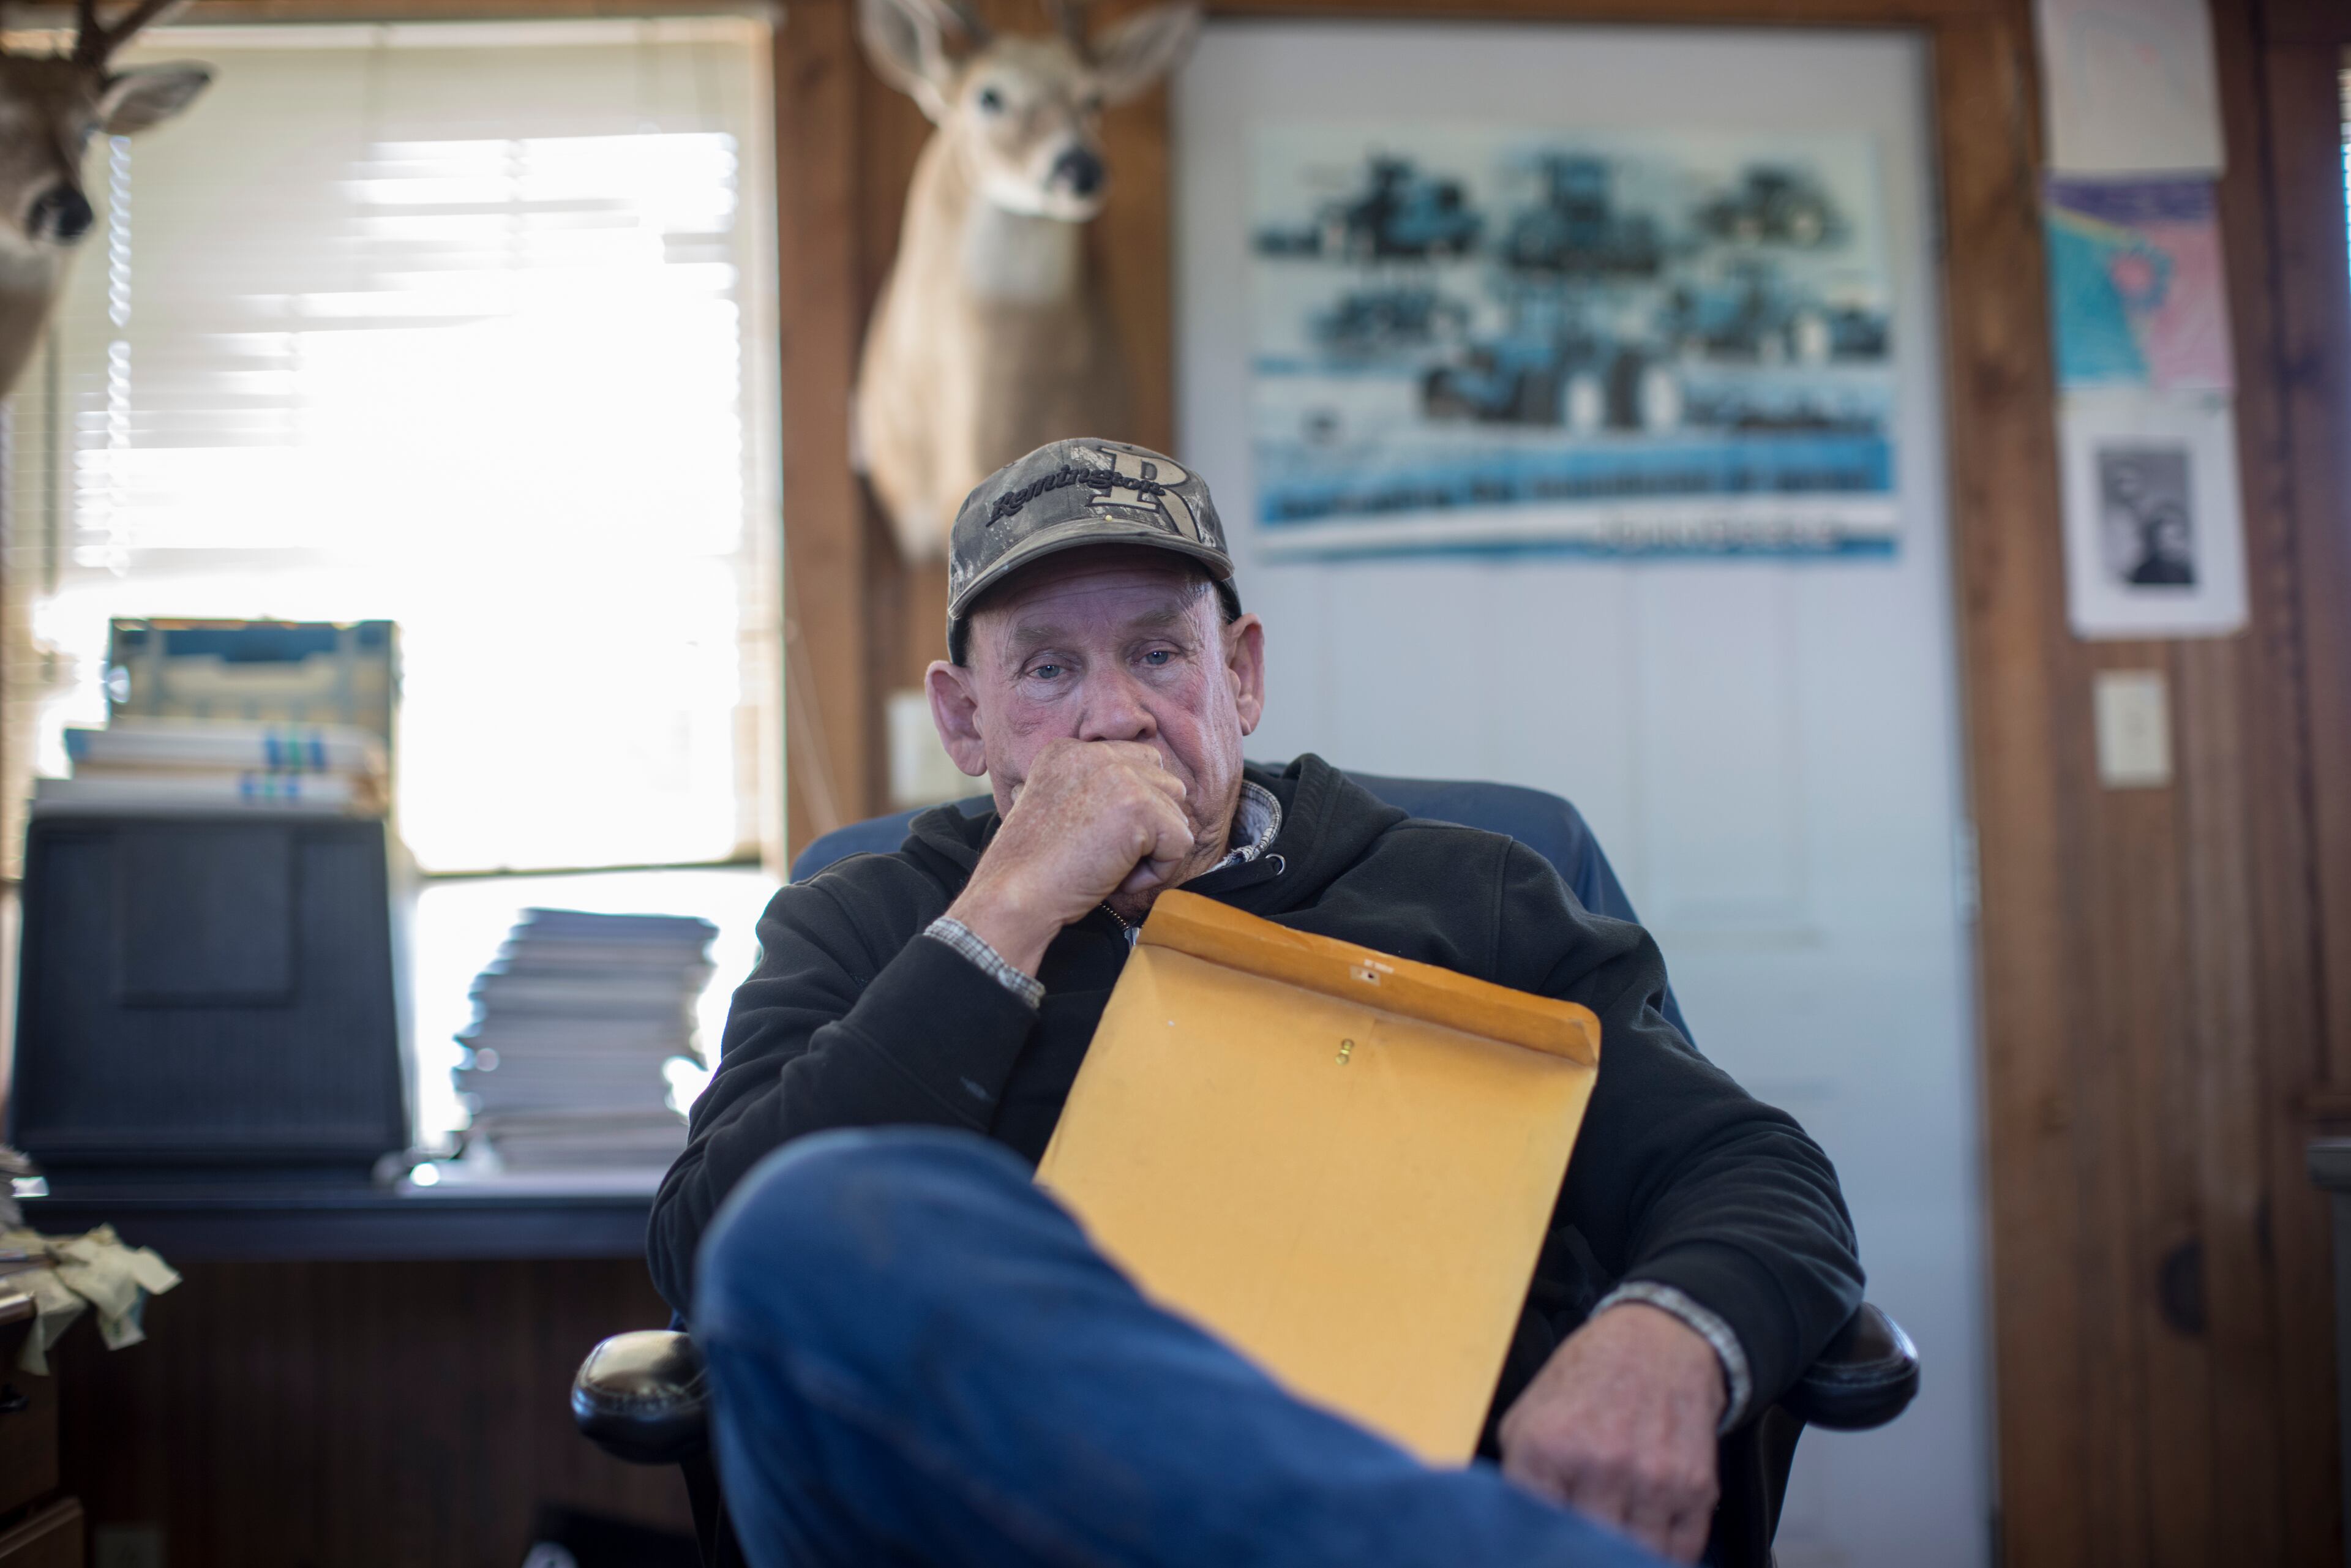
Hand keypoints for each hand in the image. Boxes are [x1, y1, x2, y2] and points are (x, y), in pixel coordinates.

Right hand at [945, 739, 1194, 974]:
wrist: (1014, 893)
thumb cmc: (1031, 869)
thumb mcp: (1054, 809)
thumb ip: (1091, 793)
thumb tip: (1143, 803)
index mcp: (1069, 750)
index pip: (1137, 764)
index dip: (1129, 811)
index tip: (1091, 840)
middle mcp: (1095, 753)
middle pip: (1164, 785)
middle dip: (1149, 827)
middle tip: (1103, 855)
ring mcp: (1120, 776)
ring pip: (1176, 814)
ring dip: (1152, 850)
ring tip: (1107, 866)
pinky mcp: (1140, 808)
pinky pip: (1181, 843)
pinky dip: (1157, 872)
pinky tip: (1116, 876)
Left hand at [1497, 1302, 1725, 1563]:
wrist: (1659, 1341)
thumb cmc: (1589, 1379)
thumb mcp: (1528, 1415)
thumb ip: (1517, 1476)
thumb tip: (1513, 1531)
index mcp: (1548, 1447)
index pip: (1533, 1533)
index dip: (1537, 1547)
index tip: (1544, 1546)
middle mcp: (1601, 1463)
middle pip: (1587, 1552)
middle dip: (1580, 1553)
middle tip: (1579, 1546)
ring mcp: (1652, 1479)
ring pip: (1634, 1558)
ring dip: (1623, 1554)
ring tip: (1614, 1534)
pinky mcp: (1695, 1487)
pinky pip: (1678, 1552)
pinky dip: (1663, 1554)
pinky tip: (1648, 1533)